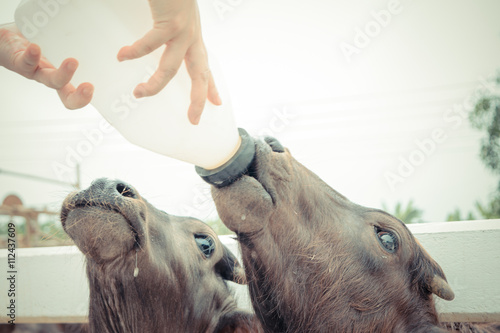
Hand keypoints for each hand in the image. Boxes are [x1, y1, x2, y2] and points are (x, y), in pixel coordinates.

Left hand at [0, 23, 92, 109]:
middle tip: (89, 87)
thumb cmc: (35, 42)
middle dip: (78, 96)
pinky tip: (37, 48)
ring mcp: (36, 71)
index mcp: (63, 76)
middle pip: (66, 94)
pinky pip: (26, 62)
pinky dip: (33, 55)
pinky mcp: (20, 61)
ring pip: (50, 80)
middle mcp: (51, 77)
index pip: (76, 94)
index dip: (85, 98)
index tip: (94, 89)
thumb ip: (78, 42)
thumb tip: (101, 35)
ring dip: (63, 74)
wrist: (6, 39)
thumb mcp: (61, 44)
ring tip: (73, 62)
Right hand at [117, 0, 220, 124]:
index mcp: (193, 36)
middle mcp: (192, 36)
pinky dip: (135, 52)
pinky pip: (151, 45)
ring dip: (154, 85)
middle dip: (197, 101)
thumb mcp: (173, 15)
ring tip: (138, 93)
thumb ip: (167, 30)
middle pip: (199, 76)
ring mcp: (184, 30)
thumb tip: (159, 41)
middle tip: (193, 120)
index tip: (216, 103)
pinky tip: (123, 56)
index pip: (204, 67)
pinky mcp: (172, 22)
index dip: (210, 87)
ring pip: (170, 69)